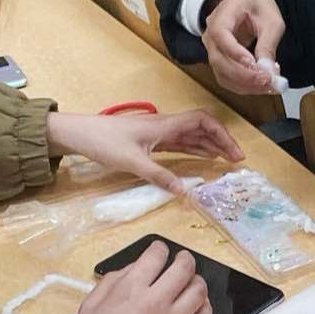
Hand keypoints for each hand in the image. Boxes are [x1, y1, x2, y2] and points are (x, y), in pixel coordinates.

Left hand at [46, 110, 243, 193]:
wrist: (78, 133)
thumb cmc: (102, 141)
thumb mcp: (132, 162)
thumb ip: (159, 176)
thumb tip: (184, 191)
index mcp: (164, 125)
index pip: (202, 121)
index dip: (222, 135)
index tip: (233, 153)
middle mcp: (165, 126)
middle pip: (202, 128)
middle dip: (222, 142)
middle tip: (236, 160)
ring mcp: (159, 133)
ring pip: (193, 136)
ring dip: (211, 146)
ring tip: (226, 161)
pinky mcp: (152, 141)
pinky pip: (180, 143)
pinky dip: (196, 149)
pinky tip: (204, 158)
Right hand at [61, 241, 211, 313]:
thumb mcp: (91, 304)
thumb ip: (115, 280)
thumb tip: (136, 268)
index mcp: (130, 290)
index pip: (156, 256)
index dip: (159, 248)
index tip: (160, 250)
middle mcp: (156, 302)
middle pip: (184, 269)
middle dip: (185, 259)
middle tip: (184, 259)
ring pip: (199, 291)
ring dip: (197, 282)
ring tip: (192, 282)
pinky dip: (205, 307)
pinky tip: (199, 305)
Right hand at [202, 0, 285, 94]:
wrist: (248, 4)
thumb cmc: (259, 7)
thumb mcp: (271, 21)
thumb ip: (268, 44)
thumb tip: (268, 71)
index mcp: (223, 13)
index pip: (220, 34)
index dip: (235, 52)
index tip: (254, 64)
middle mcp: (211, 32)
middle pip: (218, 59)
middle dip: (244, 75)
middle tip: (268, 80)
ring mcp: (212, 48)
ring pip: (222, 73)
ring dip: (246, 85)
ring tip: (269, 85)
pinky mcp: (219, 61)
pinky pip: (227, 79)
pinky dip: (244, 86)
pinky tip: (261, 86)